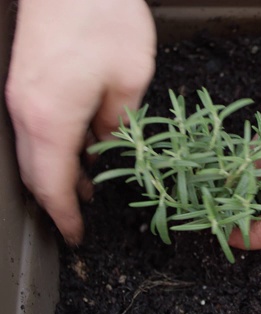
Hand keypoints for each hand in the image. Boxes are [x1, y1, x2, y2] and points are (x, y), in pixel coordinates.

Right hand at [5, 0, 155, 243]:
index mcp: (51, 118)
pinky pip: (36, 129)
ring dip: (58, 175)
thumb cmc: (103, 16)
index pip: (52, 184)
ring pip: (33, 153)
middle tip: (78, 220)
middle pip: (35, 174)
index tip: (75, 235)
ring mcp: (20, 95)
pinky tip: (81, 149)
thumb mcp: (129, 78)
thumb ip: (119, 122)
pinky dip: (55, 149)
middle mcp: (25, 111)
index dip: (64, 215)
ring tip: (88, 190)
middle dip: (57, 202)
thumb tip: (109, 147)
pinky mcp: (25, 80)